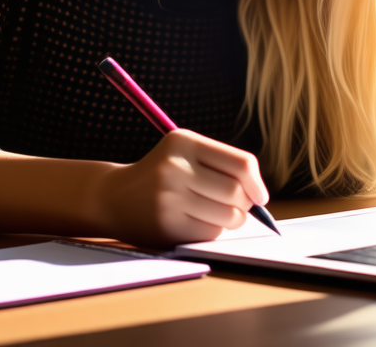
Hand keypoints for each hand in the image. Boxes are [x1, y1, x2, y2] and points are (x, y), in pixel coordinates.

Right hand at [96, 129, 270, 246]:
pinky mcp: (167, 224)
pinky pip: (210, 233)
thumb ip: (222, 165)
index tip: (259, 195)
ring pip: (228, 216)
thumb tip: (260, 196)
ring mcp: (169, 197)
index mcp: (183, 141)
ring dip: (231, 220)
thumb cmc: (162, 174)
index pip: (241, 164)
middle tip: (235, 206)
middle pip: (237, 193)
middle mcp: (175, 167)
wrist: (114, 196)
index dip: (257, 183)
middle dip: (245, 204)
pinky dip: (212, 231)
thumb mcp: (185, 154)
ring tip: (214, 213)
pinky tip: (196, 222)